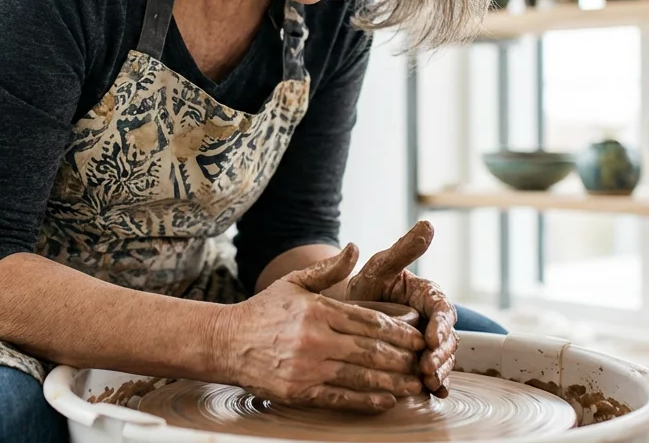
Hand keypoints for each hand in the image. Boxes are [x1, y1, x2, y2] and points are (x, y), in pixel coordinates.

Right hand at [215, 243, 426, 412]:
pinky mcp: (300, 392)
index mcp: (318, 310)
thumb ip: (328, 268)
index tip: (418, 335)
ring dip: (393, 382)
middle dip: (403, 357)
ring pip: (362, 376)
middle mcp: (315, 339)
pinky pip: (342, 398)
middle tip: (423, 361)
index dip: (399, 330)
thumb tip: (355, 248)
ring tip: (414, 384)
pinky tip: (386, 401)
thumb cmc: (263, 312)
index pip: (369, 321)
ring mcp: (307, 368)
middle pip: (372, 350)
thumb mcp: (294, 283)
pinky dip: (367, 401)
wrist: (226, 342)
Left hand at [345, 221, 457, 397]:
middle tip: (428, 366)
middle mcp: (432, 318)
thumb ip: (403, 249)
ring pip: (443, 357)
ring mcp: (428, 341)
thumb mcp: (380, 266)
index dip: (441, 323)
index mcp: (427, 294)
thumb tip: (428, 223)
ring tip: (428, 380)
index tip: (431, 336)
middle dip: (441, 353)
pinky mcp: (420, 359)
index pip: (442, 308)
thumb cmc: (364, 285)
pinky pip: (434, 372)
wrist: (345, 312)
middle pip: (447, 337)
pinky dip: (437, 382)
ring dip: (440, 369)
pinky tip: (435, 393)